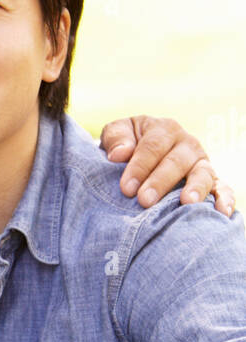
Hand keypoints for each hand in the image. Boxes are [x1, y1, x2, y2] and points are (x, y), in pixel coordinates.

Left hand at [99, 115, 234, 215]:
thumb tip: (119, 154)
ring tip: (186, 203)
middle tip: (145, 200)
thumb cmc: (126, 146)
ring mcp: (201, 163)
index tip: (126, 188)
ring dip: (195, 188)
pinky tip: (221, 212)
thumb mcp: (116, 134)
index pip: (153, 147)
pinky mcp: (212, 181)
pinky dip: (225, 198)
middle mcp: (187, 144)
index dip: (139, 166)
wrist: (139, 154)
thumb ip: (116, 138)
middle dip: (160, 181)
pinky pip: (222, 188)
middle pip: (176, 162)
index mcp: (164, 130)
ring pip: (202, 173)